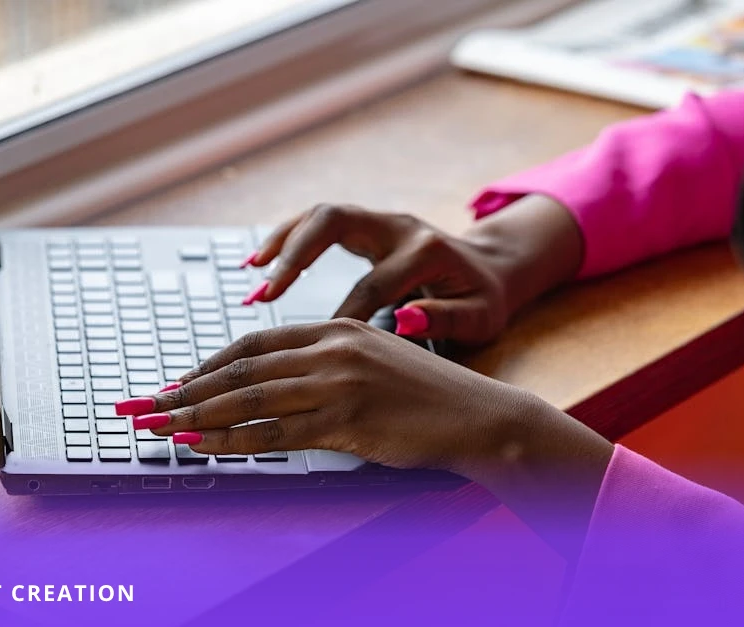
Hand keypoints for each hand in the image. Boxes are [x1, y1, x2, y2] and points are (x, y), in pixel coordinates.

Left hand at [117, 319, 612, 557]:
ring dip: (193, 416)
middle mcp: (330, 348)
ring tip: (153, 428)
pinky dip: (231, 440)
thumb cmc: (426, 395)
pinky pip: (275, 433)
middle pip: (239, 369)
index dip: (205, 365)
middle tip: (139, 405)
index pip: (252, 345)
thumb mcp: (371, 364)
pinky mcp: (348, 419)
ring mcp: (338, 382)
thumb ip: (322, 369)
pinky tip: (200, 446)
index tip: (172, 384)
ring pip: (248, 400)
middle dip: (181, 390)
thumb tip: (271, 392)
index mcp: (334, 329)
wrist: (479, 415)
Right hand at [242, 195, 582, 343]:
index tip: (319, 350)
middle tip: (266, 290)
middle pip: (335, 221)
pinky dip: (287, 238)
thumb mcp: (479, 317)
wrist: (492, 266)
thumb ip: (445, 319)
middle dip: (296, 253)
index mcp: (425, 252)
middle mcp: (398, 226)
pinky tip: (259, 263)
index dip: (345, 316)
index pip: (374, 284)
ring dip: (282, 240)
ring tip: (251, 273)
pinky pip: (318, 222)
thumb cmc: (483, 299)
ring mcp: (379, 221)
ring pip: (320, 214)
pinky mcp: (366, 225)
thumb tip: (405, 319)